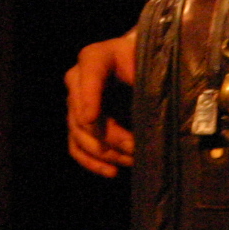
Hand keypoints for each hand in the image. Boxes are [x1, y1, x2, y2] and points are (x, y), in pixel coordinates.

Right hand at [65, 31, 136, 175]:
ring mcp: (74, 102)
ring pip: (79, 133)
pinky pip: (75, 146)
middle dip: (109, 135)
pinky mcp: (76, 123)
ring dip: (105, 152)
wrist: (134, 64)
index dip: (89, 97)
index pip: (89, 74)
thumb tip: (155, 107)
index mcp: (95, 57)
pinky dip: (92, 162)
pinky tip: (112, 172)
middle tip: (135, 148)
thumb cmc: (144, 61)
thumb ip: (149, 77)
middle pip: (83, 112)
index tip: (92, 118)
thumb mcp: (148, 63)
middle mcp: (77, 78)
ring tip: (131, 160)